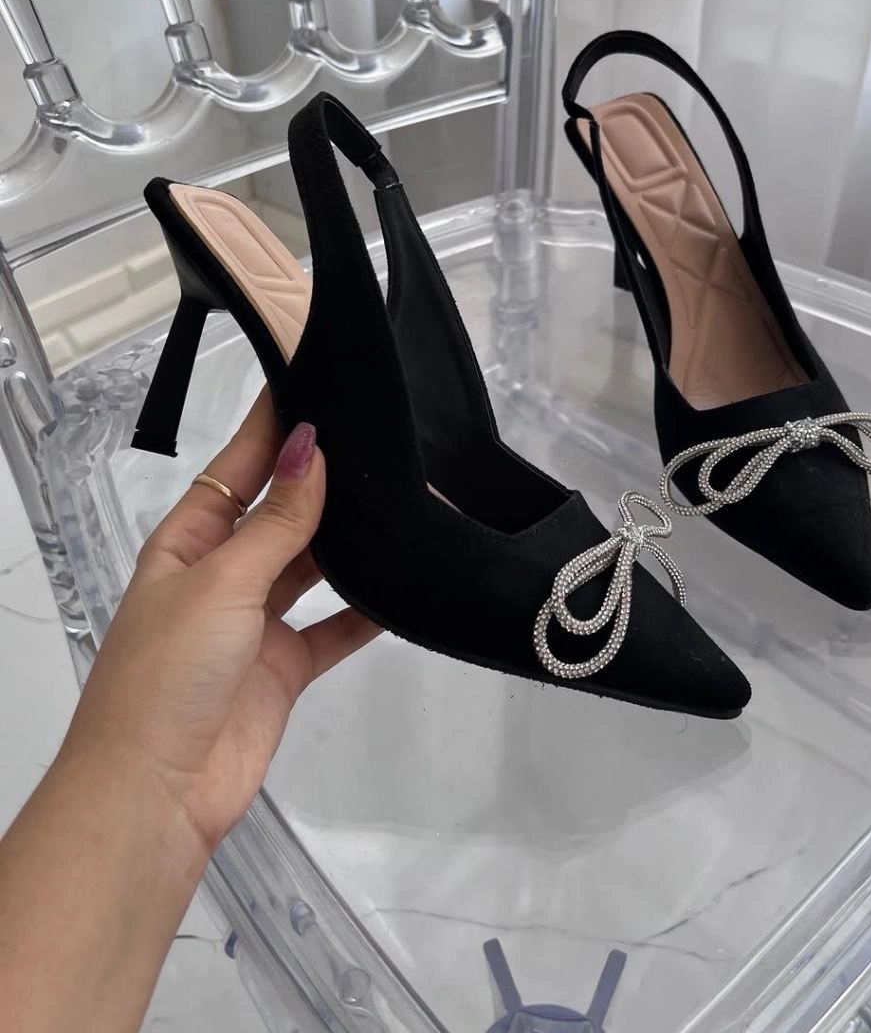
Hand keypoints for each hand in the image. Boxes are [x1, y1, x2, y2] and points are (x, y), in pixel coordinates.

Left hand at [63, 389, 379, 858]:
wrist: (157, 794)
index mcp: (189, 542)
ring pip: (313, 565)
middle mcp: (223, 573)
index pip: (239, 467)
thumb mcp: (220, 583)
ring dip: (352, 541)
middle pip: (282, 513)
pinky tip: (407, 583)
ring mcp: (255, 622)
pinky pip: (335, 626)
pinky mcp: (286, 666)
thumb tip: (310, 446)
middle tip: (390, 441)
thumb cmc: (168, 675)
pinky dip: (368, 608)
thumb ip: (276, 521)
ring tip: (409, 500)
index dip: (277, 427)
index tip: (323, 382)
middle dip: (327, 481)